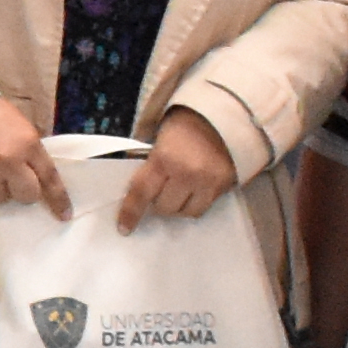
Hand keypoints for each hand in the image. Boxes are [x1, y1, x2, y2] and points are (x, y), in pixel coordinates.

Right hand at [0, 92, 63, 212]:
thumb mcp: (24, 130)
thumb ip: (33, 156)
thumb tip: (42, 186)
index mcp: (28, 144)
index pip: (49, 178)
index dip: (58, 199)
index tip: (64, 215)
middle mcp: (7, 160)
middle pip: (27, 195)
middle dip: (24, 191)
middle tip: (14, 182)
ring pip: (0, 199)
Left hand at [116, 110, 246, 224]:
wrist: (222, 119)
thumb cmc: (183, 128)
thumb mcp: (158, 141)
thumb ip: (148, 166)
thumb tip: (136, 192)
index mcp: (163, 159)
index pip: (142, 192)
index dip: (131, 213)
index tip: (124, 228)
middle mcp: (186, 174)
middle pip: (165, 208)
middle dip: (158, 203)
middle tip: (160, 191)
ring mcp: (207, 182)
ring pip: (186, 212)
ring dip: (178, 206)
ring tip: (179, 191)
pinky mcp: (223, 187)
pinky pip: (204, 208)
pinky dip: (195, 204)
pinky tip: (194, 190)